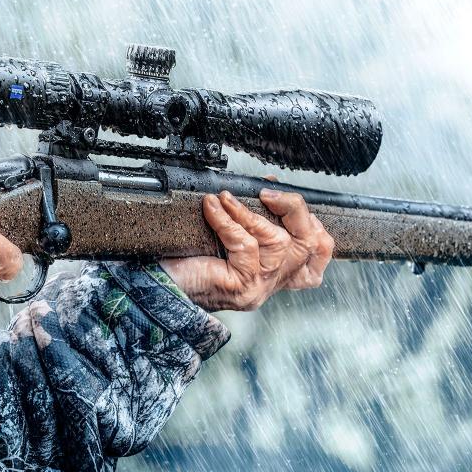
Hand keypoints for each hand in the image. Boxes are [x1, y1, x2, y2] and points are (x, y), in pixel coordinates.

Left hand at [161, 189, 332, 311]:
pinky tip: (212, 207)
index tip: (286, 200)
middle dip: (295, 211)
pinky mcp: (240, 288)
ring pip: (275, 243)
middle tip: (269, 194)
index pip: (318, 257)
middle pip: (309, 246)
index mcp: (275, 274)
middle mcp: (271, 284)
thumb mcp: (229, 235)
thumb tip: (270, 183)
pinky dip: (228, 221)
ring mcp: (258, 288)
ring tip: (227, 199)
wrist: (153, 288)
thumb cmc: (186, 261)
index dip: (314, 225)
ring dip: (250, 213)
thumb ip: (253, 217)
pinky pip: (245, 246)